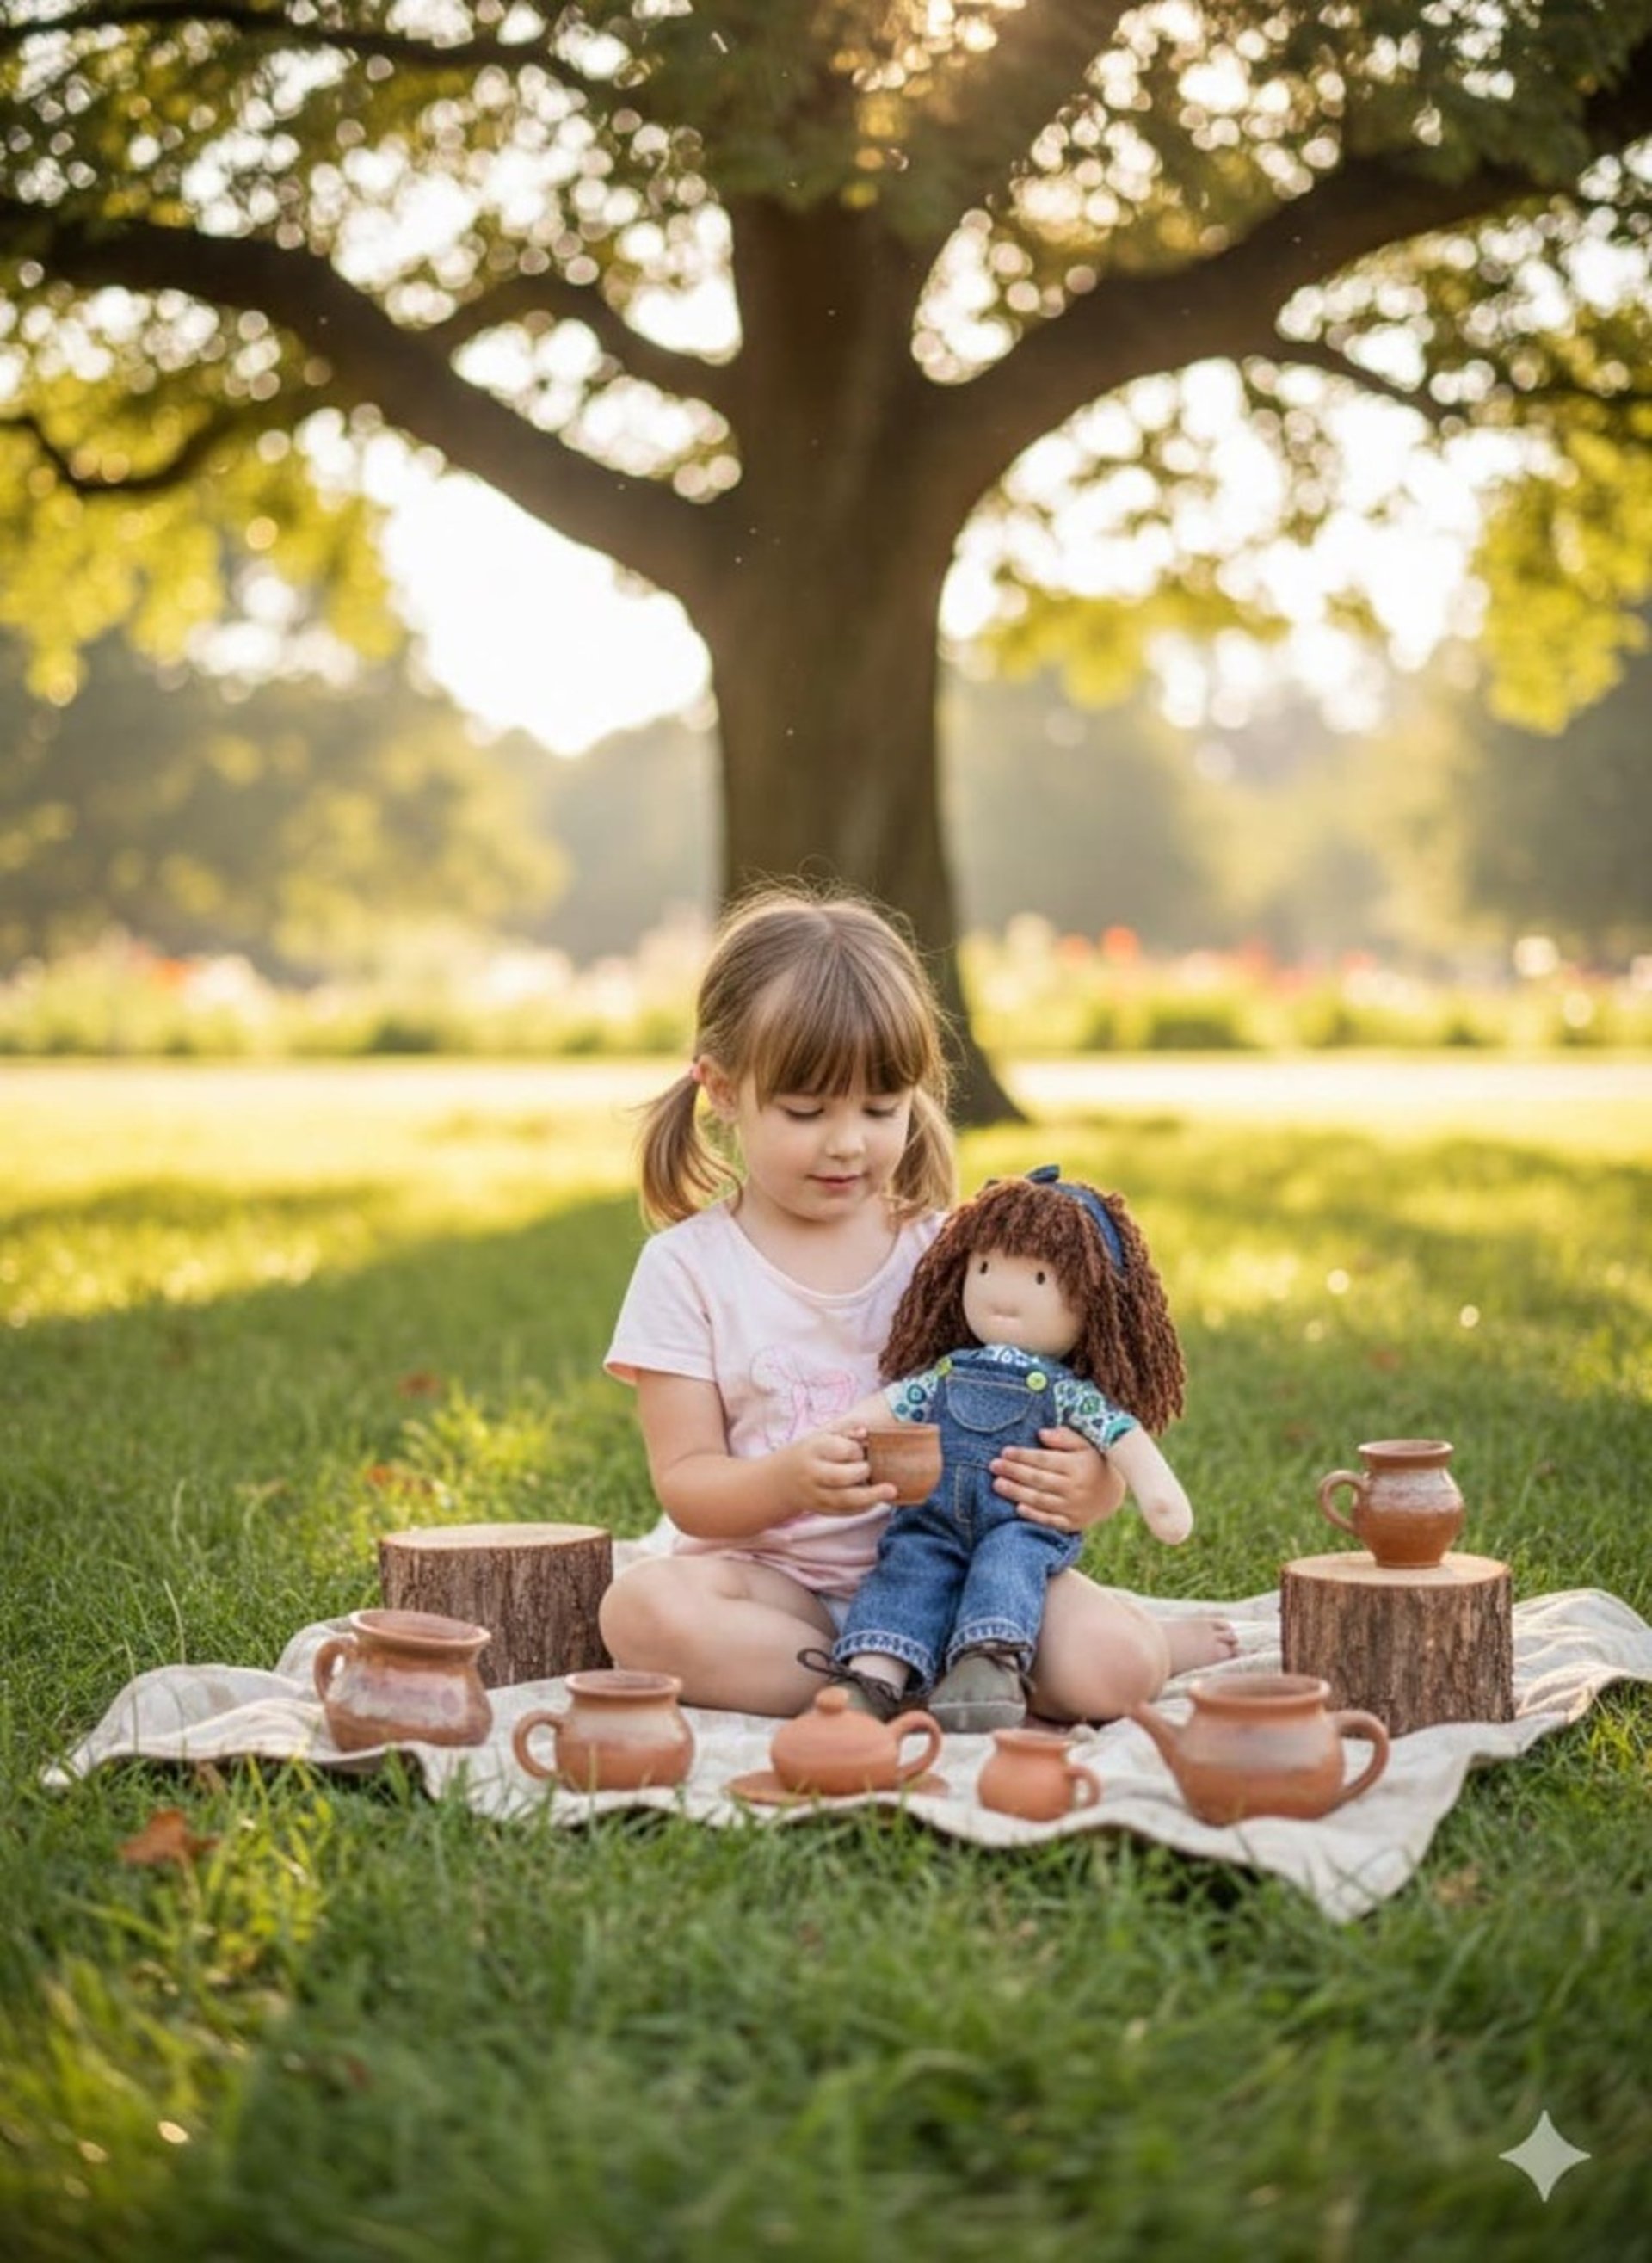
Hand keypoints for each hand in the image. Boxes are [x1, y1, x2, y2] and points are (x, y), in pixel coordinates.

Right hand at [787, 1425, 895, 1517]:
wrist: (781, 1480)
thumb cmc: (810, 1453)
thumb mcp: (821, 1436)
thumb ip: (845, 1432)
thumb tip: (865, 1433)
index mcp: (814, 1450)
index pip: (841, 1450)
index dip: (856, 1450)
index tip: (860, 1450)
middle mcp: (813, 1474)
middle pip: (841, 1477)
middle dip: (862, 1473)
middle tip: (870, 1468)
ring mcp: (816, 1495)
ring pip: (845, 1500)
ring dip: (871, 1496)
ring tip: (891, 1491)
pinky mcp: (822, 1510)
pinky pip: (845, 1512)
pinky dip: (863, 1507)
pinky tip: (875, 1501)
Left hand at [993, 1426, 1125, 1533]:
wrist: (1113, 1494)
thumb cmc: (1093, 1462)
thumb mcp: (1085, 1444)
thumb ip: (1064, 1437)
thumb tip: (1041, 1434)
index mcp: (1078, 1466)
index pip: (1045, 1460)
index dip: (1023, 1456)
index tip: (1005, 1451)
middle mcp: (1076, 1488)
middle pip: (1038, 1480)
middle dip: (1014, 1472)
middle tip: (993, 1466)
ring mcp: (1074, 1508)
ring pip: (1040, 1500)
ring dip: (1016, 1492)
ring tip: (997, 1484)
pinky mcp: (1073, 1523)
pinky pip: (1050, 1520)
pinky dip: (1033, 1515)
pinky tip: (1017, 1507)